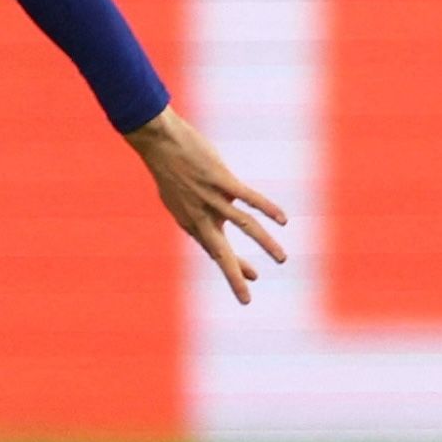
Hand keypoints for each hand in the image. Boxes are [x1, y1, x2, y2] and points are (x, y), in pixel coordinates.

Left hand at [124, 105, 287, 303]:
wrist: (158, 142)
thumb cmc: (170, 167)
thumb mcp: (178, 197)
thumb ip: (197, 211)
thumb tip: (221, 216)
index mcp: (190, 222)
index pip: (215, 252)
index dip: (233, 268)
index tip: (252, 279)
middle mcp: (200, 215)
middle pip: (220, 252)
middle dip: (234, 276)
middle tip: (246, 299)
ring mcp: (211, 198)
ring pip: (243, 226)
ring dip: (265, 243)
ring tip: (282, 259)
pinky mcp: (221, 180)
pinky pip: (248, 198)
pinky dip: (267, 208)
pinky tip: (282, 220)